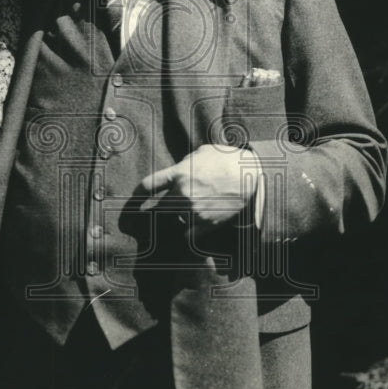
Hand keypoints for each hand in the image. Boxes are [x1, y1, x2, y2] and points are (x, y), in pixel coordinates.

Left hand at [141, 145, 258, 226]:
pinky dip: (187, 234)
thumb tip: (179, 169)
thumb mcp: (203, 152)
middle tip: (158, 212)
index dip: (136, 194)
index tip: (134, 200)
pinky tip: (190, 230)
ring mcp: (192, 211)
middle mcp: (182, 194)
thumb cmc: (229, 160)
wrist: (253, 177)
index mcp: (179, 173)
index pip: (148, 185)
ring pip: (172, 222)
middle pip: (158, 208)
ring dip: (175, 220)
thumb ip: (185, 162)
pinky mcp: (205, 224)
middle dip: (158, 209)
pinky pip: (187, 236)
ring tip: (180, 219)